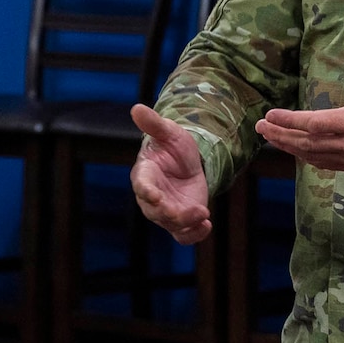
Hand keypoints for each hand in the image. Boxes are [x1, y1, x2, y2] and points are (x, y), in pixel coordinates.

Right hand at [129, 104, 211, 244]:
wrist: (188, 162)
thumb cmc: (172, 145)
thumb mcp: (169, 132)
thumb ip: (154, 124)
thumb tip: (136, 108)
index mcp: (145, 174)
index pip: (142, 185)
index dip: (147, 191)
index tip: (154, 195)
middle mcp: (152, 196)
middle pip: (155, 211)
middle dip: (169, 213)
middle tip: (187, 211)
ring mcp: (166, 210)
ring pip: (171, 224)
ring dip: (186, 223)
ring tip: (203, 214)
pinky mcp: (181, 219)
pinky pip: (183, 235)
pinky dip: (194, 234)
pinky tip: (207, 225)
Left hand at [255, 32, 343, 172]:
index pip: (314, 124)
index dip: (290, 121)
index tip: (271, 115)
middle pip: (307, 143)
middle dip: (281, 135)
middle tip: (261, 127)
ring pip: (314, 156)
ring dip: (290, 147)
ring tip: (271, 138)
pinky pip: (327, 164)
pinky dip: (308, 158)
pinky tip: (298, 152)